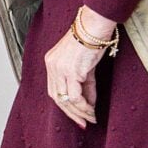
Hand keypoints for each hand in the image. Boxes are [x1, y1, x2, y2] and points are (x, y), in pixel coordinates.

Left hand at [44, 5, 115, 128]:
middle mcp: (52, 66)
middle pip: (56, 98)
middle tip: (82, 123)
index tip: (76, 115)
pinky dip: (83, 106)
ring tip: (90, 119)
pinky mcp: (71, 71)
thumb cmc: (91, 39)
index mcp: (51, 63)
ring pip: (66, 100)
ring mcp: (60, 69)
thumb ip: (85, 84)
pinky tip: (91, 111)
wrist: (95, 25)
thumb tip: (89, 104)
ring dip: (79, 112)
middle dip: (70, 113)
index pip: (54, 90)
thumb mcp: (85, 64)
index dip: (64, 105)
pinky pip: (75, 96)